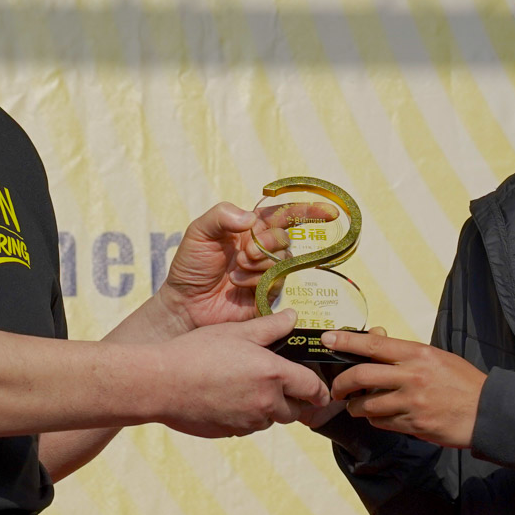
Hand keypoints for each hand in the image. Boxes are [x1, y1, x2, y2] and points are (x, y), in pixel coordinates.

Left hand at [153, 200, 338, 330]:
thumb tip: (251, 218)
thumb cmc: (191, 265)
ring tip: (234, 272)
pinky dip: (257, 280)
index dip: (307, 211)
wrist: (185, 302)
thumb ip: (222, 215)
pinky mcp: (268, 294)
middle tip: (244, 253)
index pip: (284, 215)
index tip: (329, 212)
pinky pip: (277, 282)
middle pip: (284, 238)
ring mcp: (267, 272)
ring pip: (283, 260)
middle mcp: (263, 249)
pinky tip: (238, 284)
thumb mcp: (199, 232)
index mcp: (250, 229)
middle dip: (267, 243)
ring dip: (258, 264)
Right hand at [154, 311, 330, 437]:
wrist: (161, 383)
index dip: (321, 392)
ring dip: (267, 409)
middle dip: (292, 401)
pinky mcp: (230, 432)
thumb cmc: (197, 352)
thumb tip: (293, 317)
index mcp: (273, 375)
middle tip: (277, 384)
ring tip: (245, 387)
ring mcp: (247, 421)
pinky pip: (247, 426)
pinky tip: (226, 398)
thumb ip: (270, 327)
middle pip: (294, 411)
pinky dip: (245, 416)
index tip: (321, 393)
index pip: (313, 389)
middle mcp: (265, 402)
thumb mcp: (235, 332)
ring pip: (269, 420)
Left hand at [326, 330, 485, 448]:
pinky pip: (381, 422)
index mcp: (417, 353)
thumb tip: (376, 340)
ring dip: (355, 406)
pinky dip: (375, 419)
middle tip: (336, 389)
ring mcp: (412, 401)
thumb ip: (405, 353)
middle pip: (361, 375)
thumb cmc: (462, 382)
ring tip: (356, 405)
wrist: (487, 411)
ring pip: (366, 404)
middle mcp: (412, 375)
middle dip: (341, 383)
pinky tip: (381, 416)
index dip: (346, 341)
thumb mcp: (436, 358)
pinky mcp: (414, 424)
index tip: (327, 339)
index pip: (374, 343)